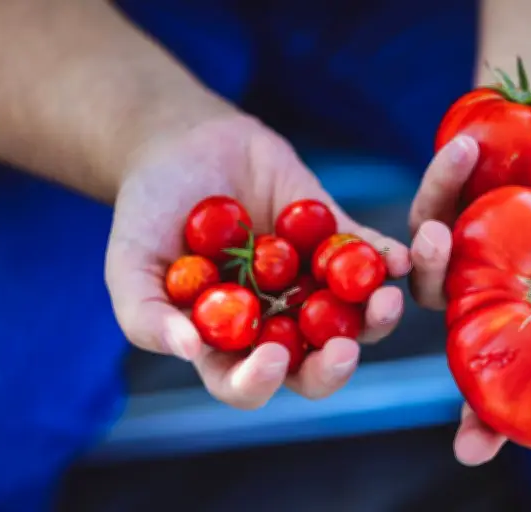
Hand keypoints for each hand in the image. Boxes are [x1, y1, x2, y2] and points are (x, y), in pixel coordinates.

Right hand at [106, 114, 409, 408]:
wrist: (185, 144)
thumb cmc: (149, 210)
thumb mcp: (130, 262)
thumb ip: (147, 314)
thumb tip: (188, 350)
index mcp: (227, 341)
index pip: (246, 382)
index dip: (260, 381)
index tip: (273, 359)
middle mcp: (276, 321)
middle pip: (313, 364)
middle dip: (333, 365)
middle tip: (344, 349)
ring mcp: (310, 282)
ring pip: (354, 318)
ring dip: (376, 318)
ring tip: (385, 300)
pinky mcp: (336, 240)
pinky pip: (369, 257)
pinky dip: (388, 260)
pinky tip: (401, 258)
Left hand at [408, 134, 530, 467]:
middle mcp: (501, 298)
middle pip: (484, 369)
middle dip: (477, 415)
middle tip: (473, 449)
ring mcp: (464, 264)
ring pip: (433, 290)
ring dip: (430, 267)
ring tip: (440, 234)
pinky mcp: (437, 216)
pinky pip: (427, 212)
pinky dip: (440, 182)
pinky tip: (463, 147)